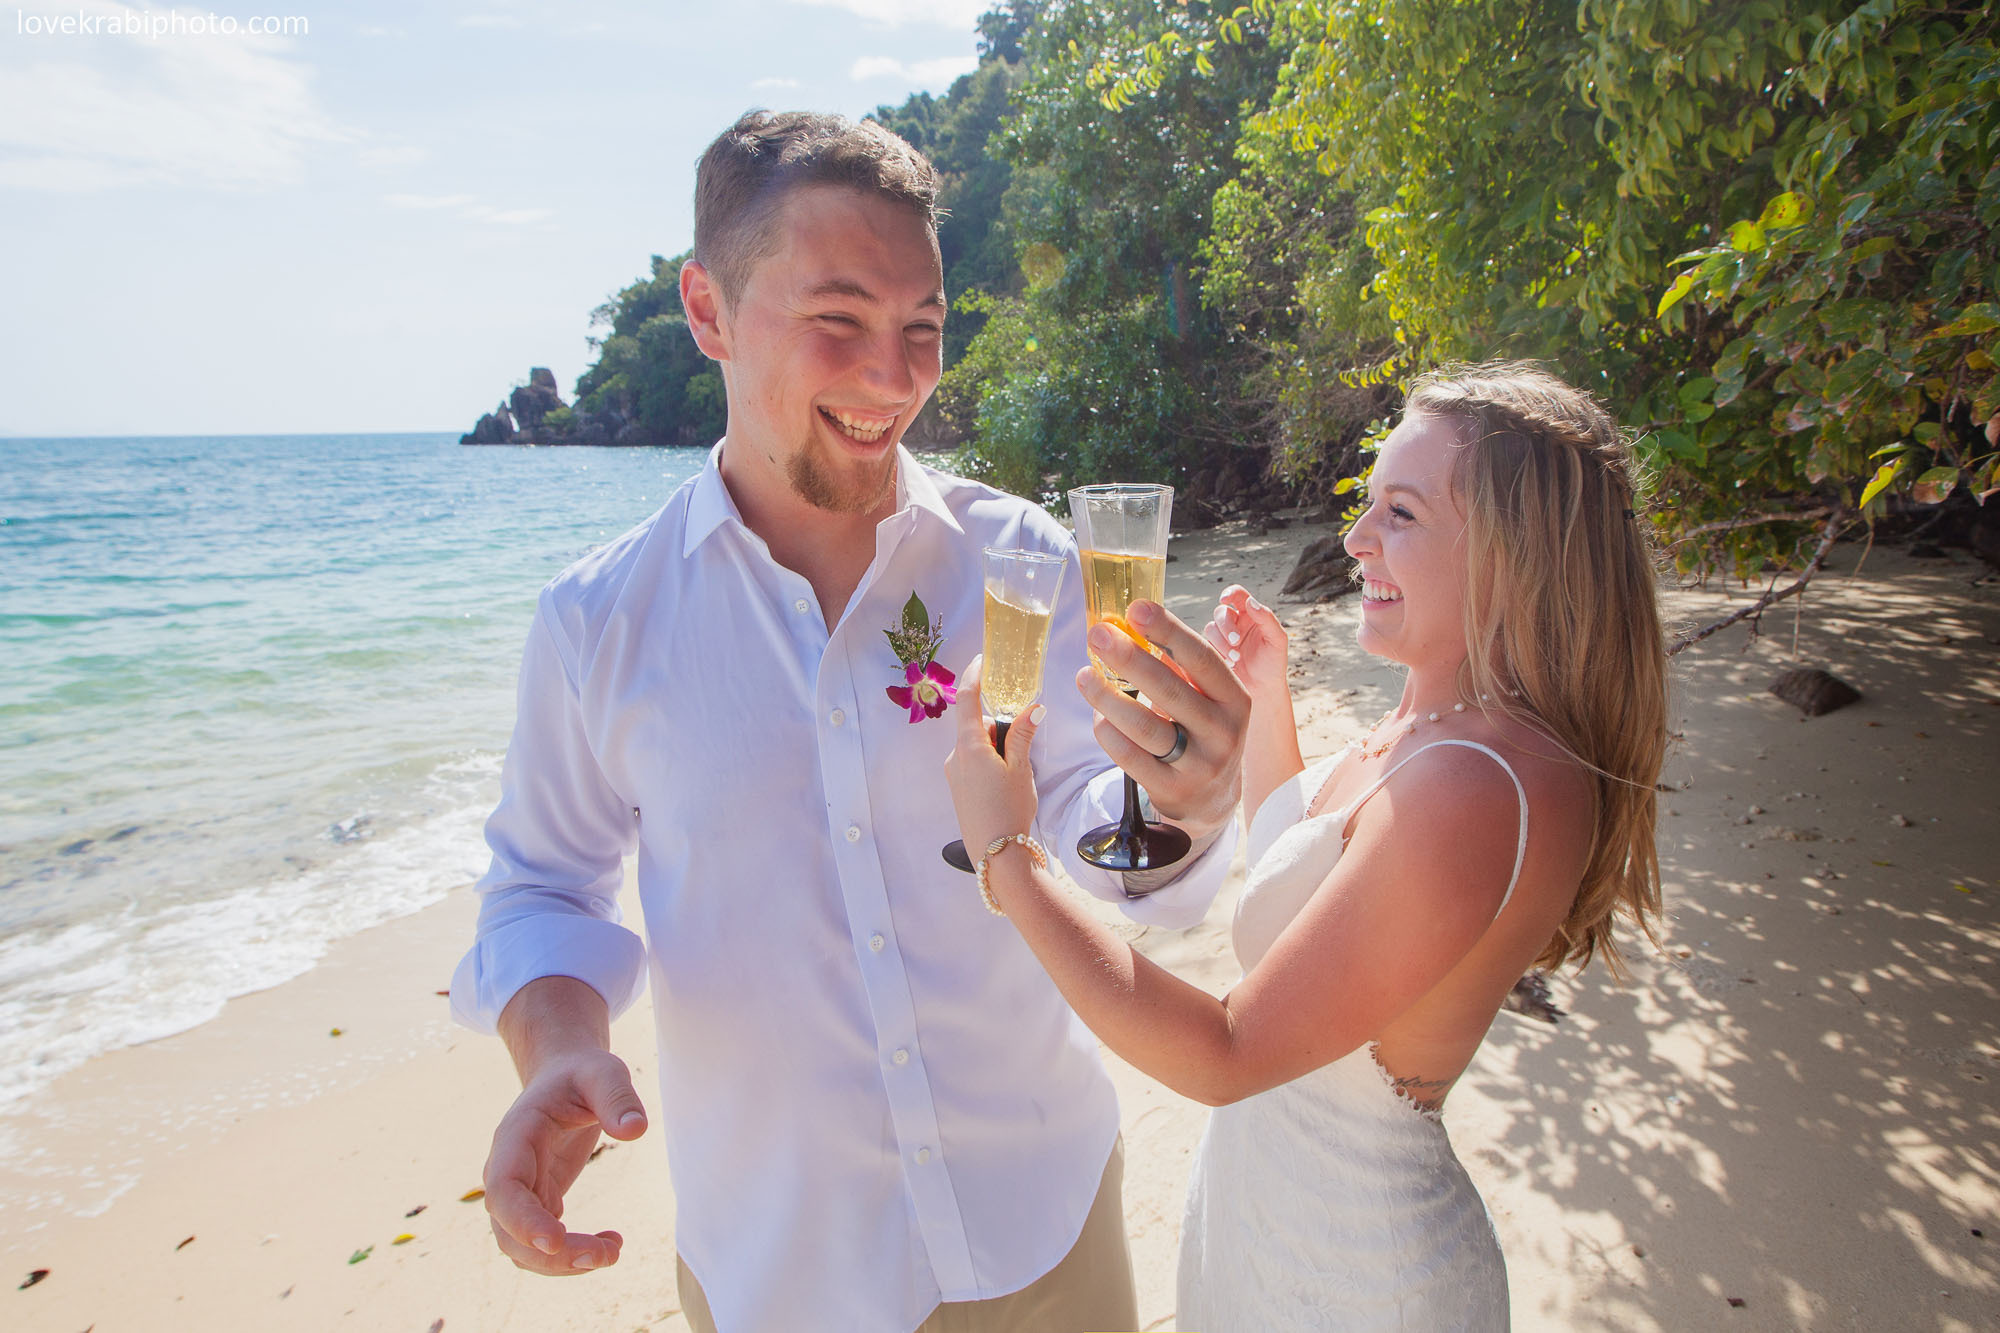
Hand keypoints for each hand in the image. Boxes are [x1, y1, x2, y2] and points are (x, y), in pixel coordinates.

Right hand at [482, 1048, 648, 1275]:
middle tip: (604, 1255)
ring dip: (562, 1262)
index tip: (554, 1242)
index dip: (522, 1220)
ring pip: (521, 1248)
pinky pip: (542, 1244)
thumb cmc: (583, 1074)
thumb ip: (617, 1097)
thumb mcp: (604, 1072)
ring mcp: (519, 1191)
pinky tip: (611, 1242)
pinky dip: (571, 1254)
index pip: (504, 1188)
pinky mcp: (537, 1202)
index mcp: (515, 1137)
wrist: (566, 1076)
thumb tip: (636, 1130)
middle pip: (508, 1231)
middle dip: (552, 1254)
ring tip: (612, 1252)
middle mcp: (507, 1170)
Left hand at [944, 656, 1041, 854]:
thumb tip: (1033, 706)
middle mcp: (956, 756)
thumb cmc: (1009, 809)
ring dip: (997, 748)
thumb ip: (1023, 734)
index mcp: (969, 746)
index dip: (974, 676)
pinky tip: (1005, 786)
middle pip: (977, 725)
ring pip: (977, 745)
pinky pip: (974, 763)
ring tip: (1016, 775)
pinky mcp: (959, 788)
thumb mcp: (1021, 768)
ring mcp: (955, 774)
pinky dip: (990, 763)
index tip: (981, 660)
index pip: (967, 699)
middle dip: (1000, 728)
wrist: (996, 855)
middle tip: (1022, 750)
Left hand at [1076, 599, 1248, 838]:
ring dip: (1109, 698)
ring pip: (1147, 728)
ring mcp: (1199, 764)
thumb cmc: (1201, 732)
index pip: (1201, 658)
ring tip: (1084, 676)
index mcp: (1235, 698)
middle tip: (1098, 635)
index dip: (1168, 631)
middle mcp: (1223, 731)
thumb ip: (1178, 667)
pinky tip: (1097, 716)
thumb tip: (1127, 623)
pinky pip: (1131, 758)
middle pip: (1171, 691)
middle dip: (1130, 659)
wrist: (1212, 799)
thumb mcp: (1208, 700)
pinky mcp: (1173, 789)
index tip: (1136, 607)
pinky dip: (1109, 733)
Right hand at [1204, 585, 1288, 701]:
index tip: (1225, 599)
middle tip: (1236, 642)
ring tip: (1235, 659)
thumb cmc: (1273, 663)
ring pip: (1210, 628)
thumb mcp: (1277, 640)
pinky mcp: (1212, 652)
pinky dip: (1216, 653)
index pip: (1237, 595)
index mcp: (1250, 614)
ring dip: (1221, 642)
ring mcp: (1221, 638)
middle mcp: (1234, 623)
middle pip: (1221, 613)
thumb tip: (1251, 602)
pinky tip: (1229, 665)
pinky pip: (1204, 645)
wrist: (1263, 690)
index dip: (1229, 593)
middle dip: (1226, 626)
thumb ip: (1267, 619)